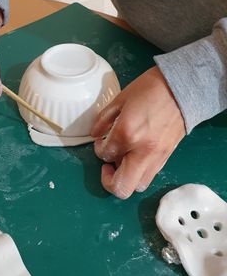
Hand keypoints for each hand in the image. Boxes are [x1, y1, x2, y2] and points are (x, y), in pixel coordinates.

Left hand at [91, 66, 185, 198]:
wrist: (181, 88)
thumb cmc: (148, 89)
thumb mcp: (120, 100)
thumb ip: (103, 120)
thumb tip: (95, 135)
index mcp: (127, 133)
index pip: (105, 155)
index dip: (98, 149)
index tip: (101, 141)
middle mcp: (141, 151)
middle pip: (121, 187)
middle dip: (108, 181)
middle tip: (106, 167)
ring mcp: (156, 157)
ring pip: (137, 186)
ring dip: (125, 178)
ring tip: (121, 160)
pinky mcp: (166, 158)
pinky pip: (150, 176)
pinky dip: (138, 172)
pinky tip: (134, 157)